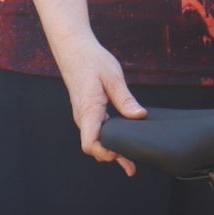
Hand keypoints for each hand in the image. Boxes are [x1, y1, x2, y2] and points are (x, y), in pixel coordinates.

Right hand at [57, 36, 145, 175]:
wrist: (74, 50)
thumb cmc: (92, 60)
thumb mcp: (113, 77)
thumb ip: (125, 99)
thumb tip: (139, 116)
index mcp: (89, 110)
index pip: (90, 143)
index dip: (106, 153)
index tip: (123, 154)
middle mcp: (83, 117)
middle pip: (94, 147)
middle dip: (112, 157)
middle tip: (134, 165)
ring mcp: (84, 116)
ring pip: (96, 141)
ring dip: (111, 151)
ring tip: (130, 163)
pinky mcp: (88, 113)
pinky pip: (97, 132)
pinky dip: (109, 140)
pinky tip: (120, 146)